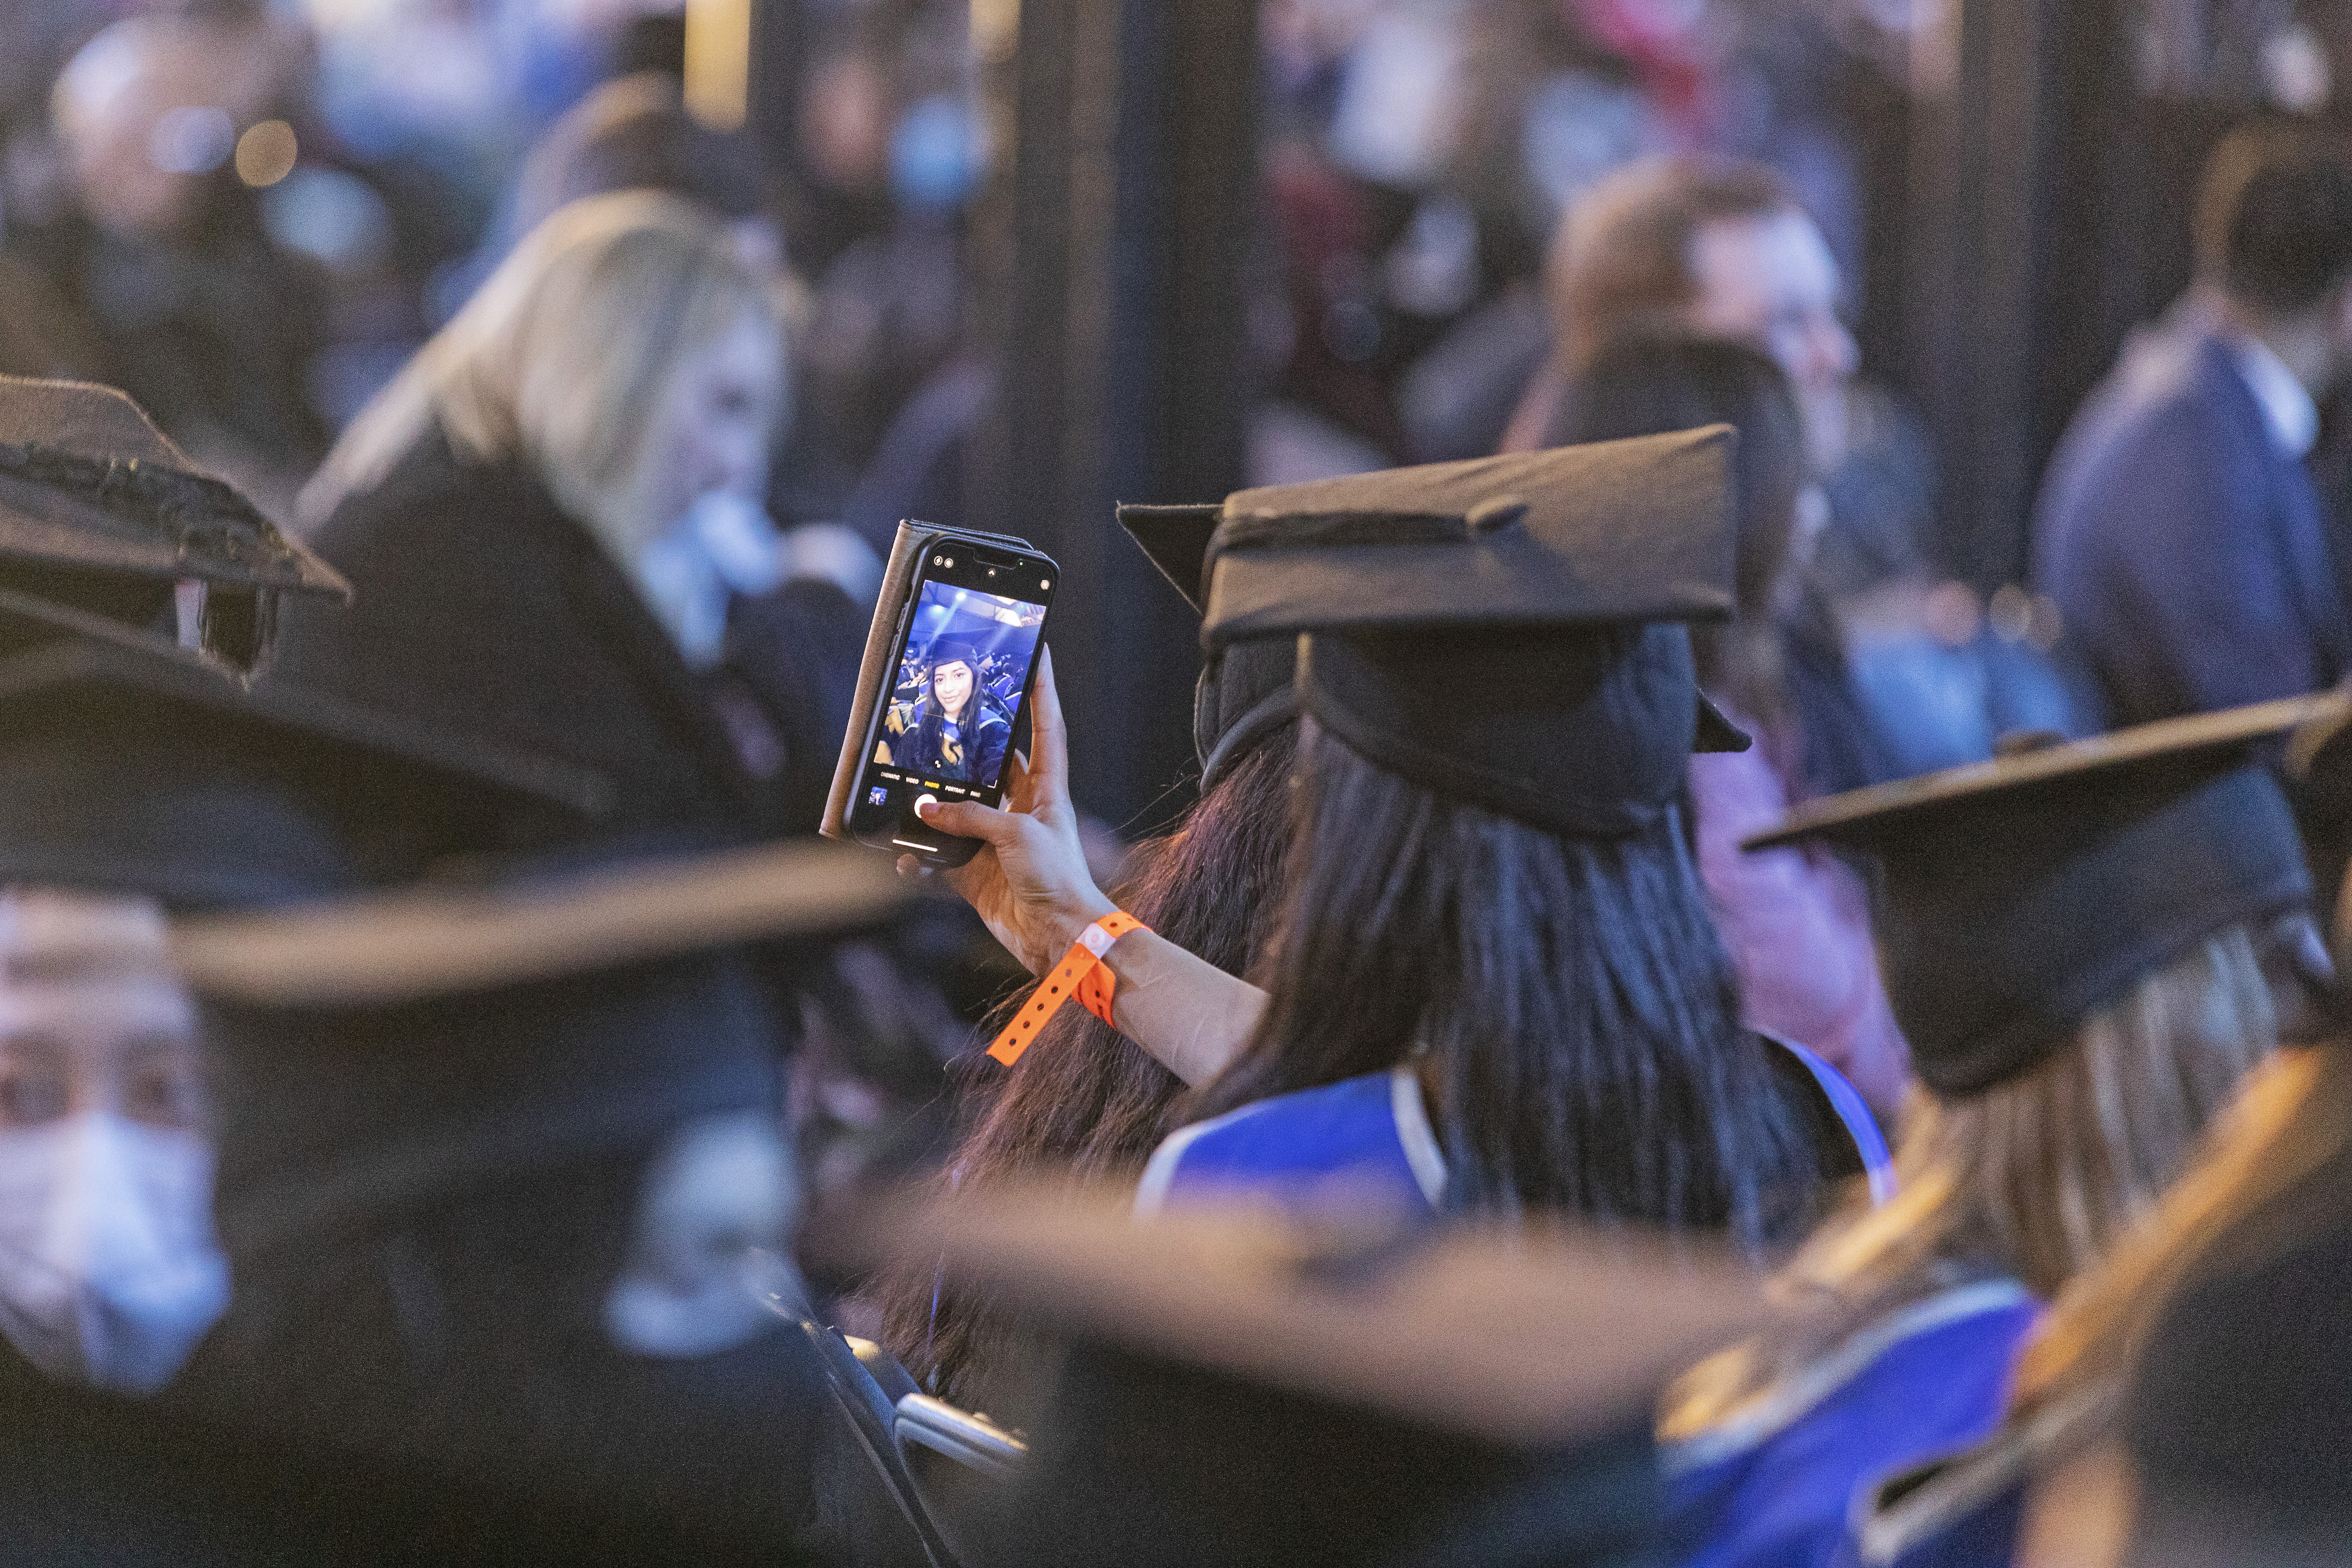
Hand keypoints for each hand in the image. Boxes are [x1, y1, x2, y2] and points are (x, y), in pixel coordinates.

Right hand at [899, 648, 1114, 973]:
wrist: (1059, 938)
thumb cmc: (1058, 880)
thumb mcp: (1016, 835)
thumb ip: (969, 816)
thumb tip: (926, 809)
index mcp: (1045, 790)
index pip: (1044, 728)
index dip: (1042, 691)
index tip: (1039, 653)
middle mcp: (1020, 811)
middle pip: (990, 767)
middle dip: (964, 749)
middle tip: (940, 720)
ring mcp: (995, 843)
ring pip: (955, 813)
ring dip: (931, 810)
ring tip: (905, 795)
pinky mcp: (976, 875)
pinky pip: (938, 860)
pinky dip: (919, 860)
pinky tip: (903, 857)